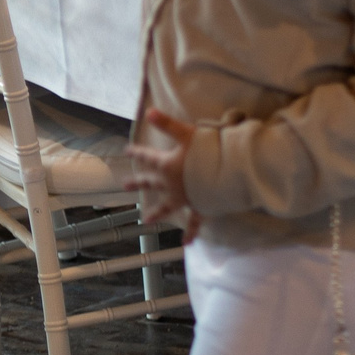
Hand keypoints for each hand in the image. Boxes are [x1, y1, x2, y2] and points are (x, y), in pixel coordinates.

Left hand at [123, 105, 199, 236]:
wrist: (229, 174)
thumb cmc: (209, 152)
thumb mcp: (187, 134)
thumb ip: (168, 124)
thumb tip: (149, 111)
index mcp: (167, 165)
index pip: (148, 157)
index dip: (137, 152)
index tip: (127, 151)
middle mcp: (172, 184)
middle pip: (150, 182)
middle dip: (138, 182)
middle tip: (125, 185)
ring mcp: (185, 197)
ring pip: (167, 206)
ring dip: (157, 212)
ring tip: (146, 220)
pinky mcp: (199, 207)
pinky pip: (194, 222)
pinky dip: (191, 233)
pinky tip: (186, 243)